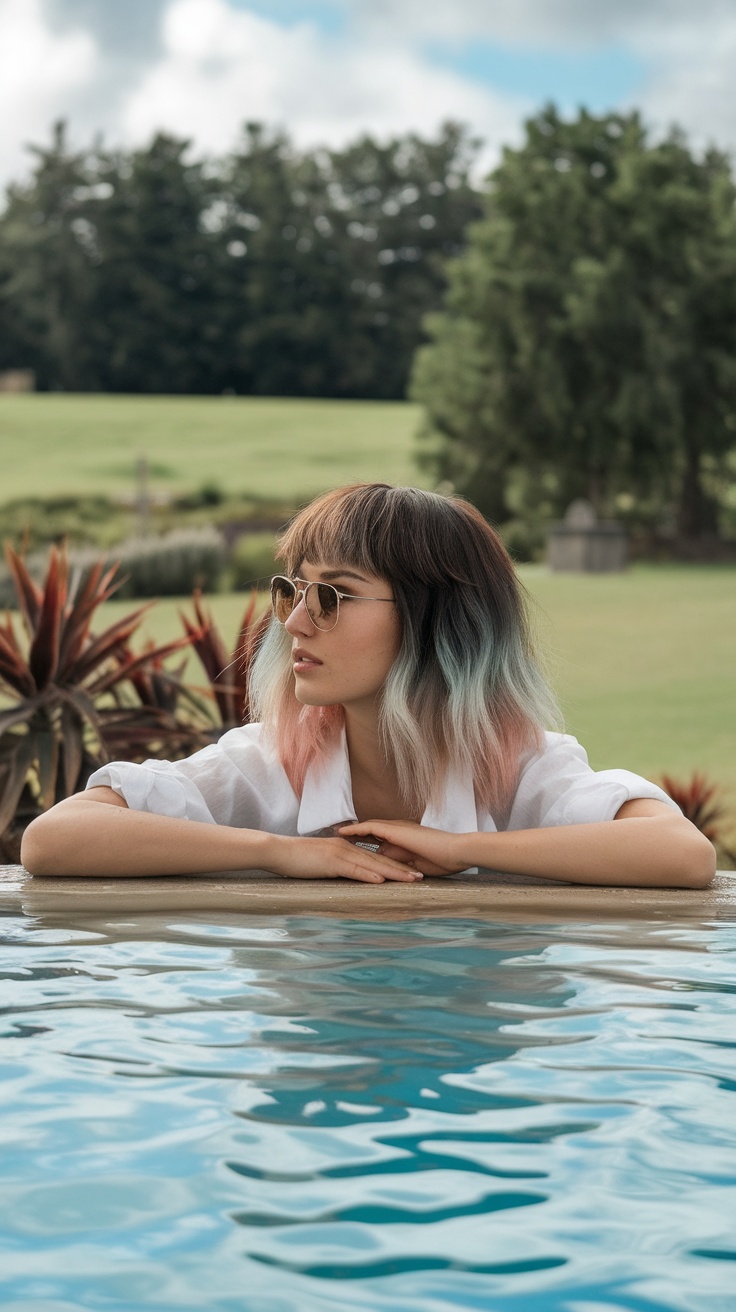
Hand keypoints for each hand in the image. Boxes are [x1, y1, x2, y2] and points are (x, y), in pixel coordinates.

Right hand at [268, 834, 423, 883]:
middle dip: (401, 869)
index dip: (394, 866)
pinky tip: (382, 880)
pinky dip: (369, 874)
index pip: (375, 857)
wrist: (278, 851)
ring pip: (372, 863)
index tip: (410, 873)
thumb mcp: (321, 863)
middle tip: (421, 877)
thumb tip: (348, 877)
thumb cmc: (296, 859)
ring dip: (393, 872)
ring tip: (411, 880)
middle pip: (380, 859)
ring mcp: (340, 853)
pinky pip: (354, 869)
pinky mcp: (331, 861)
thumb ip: (336, 867)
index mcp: (346, 848)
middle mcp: (347, 848)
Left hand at [338, 820, 468, 875]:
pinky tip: (342, 832)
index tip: (348, 846)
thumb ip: (402, 867)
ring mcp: (396, 829)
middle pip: (369, 831)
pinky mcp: (395, 830)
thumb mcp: (416, 867)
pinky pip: (370, 828)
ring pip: (366, 827)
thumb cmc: (442, 862)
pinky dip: (355, 830)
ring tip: (332, 833)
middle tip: (333, 836)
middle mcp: (397, 831)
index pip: (377, 840)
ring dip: (349, 830)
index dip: (362, 842)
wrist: (454, 851)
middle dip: (352, 834)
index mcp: (402, 840)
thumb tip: (391, 875)